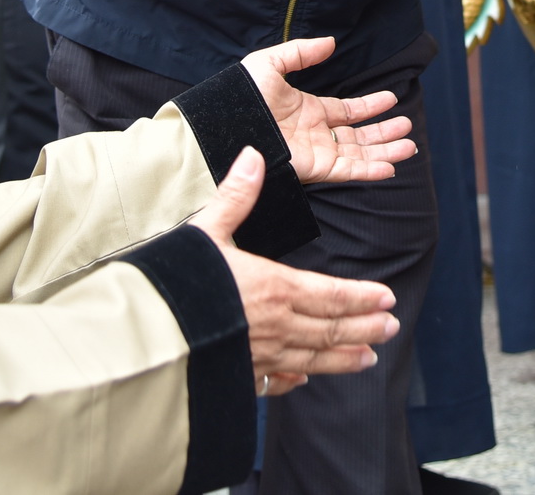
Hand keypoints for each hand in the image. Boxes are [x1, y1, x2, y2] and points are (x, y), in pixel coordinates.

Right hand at [193, 147, 400, 394]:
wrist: (144, 332)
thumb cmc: (175, 276)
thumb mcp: (206, 229)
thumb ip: (236, 195)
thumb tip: (254, 153)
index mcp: (273, 286)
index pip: (331, 294)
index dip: (362, 298)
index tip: (387, 298)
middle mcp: (274, 325)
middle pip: (330, 329)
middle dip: (364, 327)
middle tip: (391, 327)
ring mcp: (258, 355)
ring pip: (312, 359)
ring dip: (343, 358)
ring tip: (369, 358)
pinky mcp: (237, 375)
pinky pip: (274, 382)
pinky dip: (294, 380)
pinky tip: (304, 380)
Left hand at [238, 37, 416, 184]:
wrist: (222, 125)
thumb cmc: (239, 96)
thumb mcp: (270, 63)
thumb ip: (301, 53)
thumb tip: (330, 43)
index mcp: (308, 110)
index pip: (346, 111)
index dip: (369, 106)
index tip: (391, 99)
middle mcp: (316, 133)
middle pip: (358, 135)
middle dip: (383, 132)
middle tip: (407, 128)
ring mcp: (315, 152)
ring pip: (358, 154)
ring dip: (384, 151)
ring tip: (409, 146)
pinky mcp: (312, 168)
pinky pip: (346, 171)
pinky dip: (368, 170)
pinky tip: (389, 167)